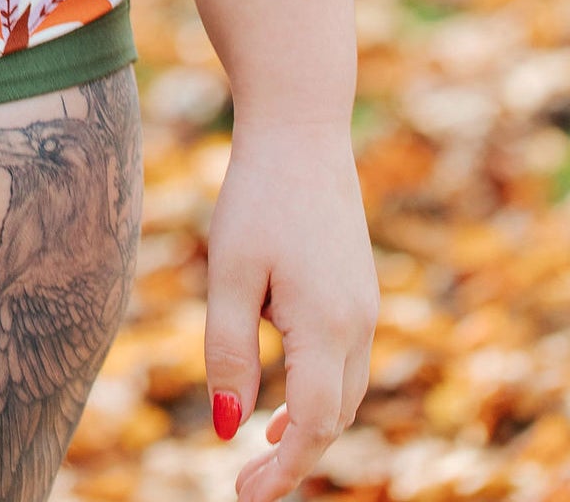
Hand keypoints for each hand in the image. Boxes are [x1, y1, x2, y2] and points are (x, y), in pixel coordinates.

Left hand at [204, 117, 376, 501]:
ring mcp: (364, 305)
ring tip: (261, 448)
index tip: (245, 495)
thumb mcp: (229, 271)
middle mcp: (358, 323)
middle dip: (295, 456)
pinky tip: (281, 391)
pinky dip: (317, 388)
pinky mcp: (357, 288)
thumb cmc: (257, 196)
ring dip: (308, 424)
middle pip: (335, 417)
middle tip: (247, 484)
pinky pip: (344, 360)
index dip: (283, 469)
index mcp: (328, 325)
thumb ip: (228, 349)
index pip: (312, 424)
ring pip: (343, 391)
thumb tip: (228, 426)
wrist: (300, 128)